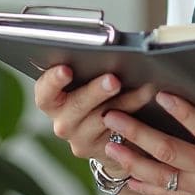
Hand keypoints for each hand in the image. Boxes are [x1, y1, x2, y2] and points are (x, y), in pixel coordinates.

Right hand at [33, 66, 154, 175]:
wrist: (106, 133)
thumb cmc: (96, 94)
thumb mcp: (86, 81)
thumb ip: (90, 67)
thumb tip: (110, 46)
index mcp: (53, 100)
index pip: (44, 91)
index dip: (53, 80)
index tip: (67, 68)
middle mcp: (62, 121)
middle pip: (75, 106)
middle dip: (95, 91)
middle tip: (113, 79)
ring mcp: (81, 138)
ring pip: (102, 120)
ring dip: (125, 103)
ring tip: (144, 89)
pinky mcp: (101, 149)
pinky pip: (120, 131)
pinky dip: (137, 114)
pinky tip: (149, 99)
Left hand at [102, 93, 194, 194]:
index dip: (186, 113)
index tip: (164, 93)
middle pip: (172, 153)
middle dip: (139, 135)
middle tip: (113, 117)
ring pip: (163, 176)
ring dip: (133, 161)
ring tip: (106, 144)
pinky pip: (170, 194)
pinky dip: (145, 187)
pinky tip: (124, 178)